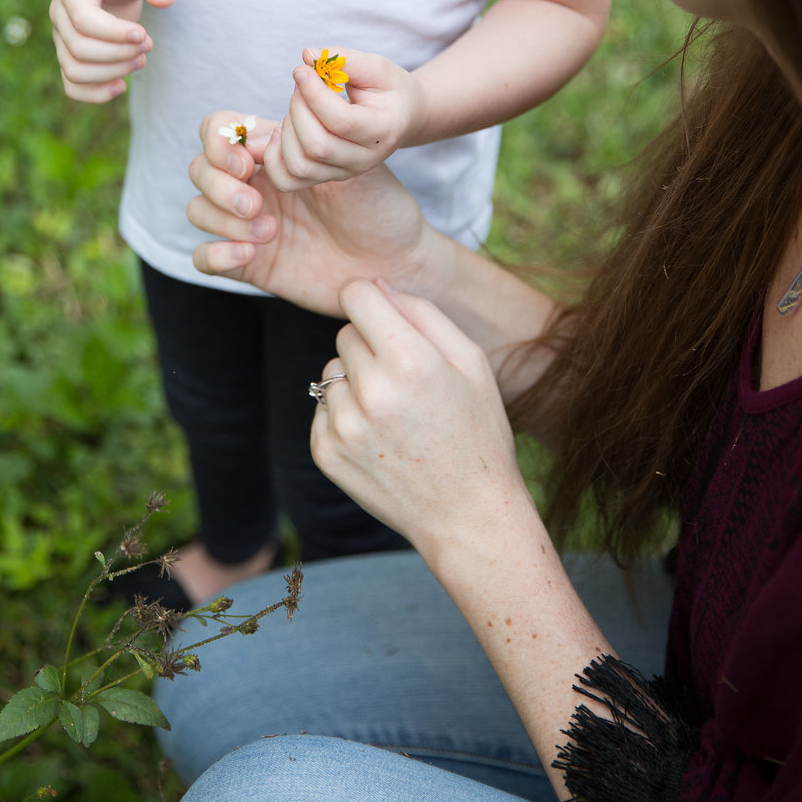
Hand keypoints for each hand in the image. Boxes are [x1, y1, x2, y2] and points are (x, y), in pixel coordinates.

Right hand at [49, 0, 172, 102]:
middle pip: (79, 49)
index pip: (83, 19)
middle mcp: (59, 15)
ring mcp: (61, 38)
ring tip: (140, 60)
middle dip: (119, 53)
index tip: (143, 34)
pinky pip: (72, 86)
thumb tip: (167, 0)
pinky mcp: (69, 56)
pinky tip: (122, 86)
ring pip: (74, 71)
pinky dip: (95, 94)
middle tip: (148, 45)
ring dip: (111, 73)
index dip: (114, 33)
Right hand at [186, 111, 441, 315]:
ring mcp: (246, 224)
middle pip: (200, 169)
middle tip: (256, 203)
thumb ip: (307, 140)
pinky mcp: (248, 264)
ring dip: (221, 218)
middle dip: (219, 184)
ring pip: (197, 209)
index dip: (221, 143)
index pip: (218, 131)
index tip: (251, 161)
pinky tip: (250, 254)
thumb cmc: (380, 206)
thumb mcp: (351, 161)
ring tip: (268, 231)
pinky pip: (204, 257)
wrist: (396, 261)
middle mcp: (255, 185)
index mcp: (274, 152)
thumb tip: (261, 134)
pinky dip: (216, 254)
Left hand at [262, 47, 425, 192]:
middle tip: (303, 84)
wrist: (400, 118)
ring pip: (299, 165)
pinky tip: (281, 131)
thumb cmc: (388, 90)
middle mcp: (364, 160)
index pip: (341, 121)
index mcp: (383, 131)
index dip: (314, 94)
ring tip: (297, 106)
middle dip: (299, 108)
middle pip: (317, 146)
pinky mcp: (324, 177)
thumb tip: (307, 56)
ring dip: (286, 130)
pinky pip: (287, 180)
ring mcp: (343, 173)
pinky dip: (273, 157)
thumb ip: (346, 60)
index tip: (302, 70)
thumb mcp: (377, 68)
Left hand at [310, 281, 523, 553]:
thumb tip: (378, 285)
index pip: (356, 295)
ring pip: (331, 370)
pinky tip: (379, 437)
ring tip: (394, 413)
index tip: (383, 314)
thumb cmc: (477, 433)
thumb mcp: (471, 363)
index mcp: (410, 361)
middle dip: (370, 345)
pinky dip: (344, 415)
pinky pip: (323, 408)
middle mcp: (370, 392)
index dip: (371, 300)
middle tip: (405, 378)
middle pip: (345, 333)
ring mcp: (343, 426)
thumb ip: (423, 314)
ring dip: (356, 382)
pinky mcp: (325, 453)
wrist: (467, 516)